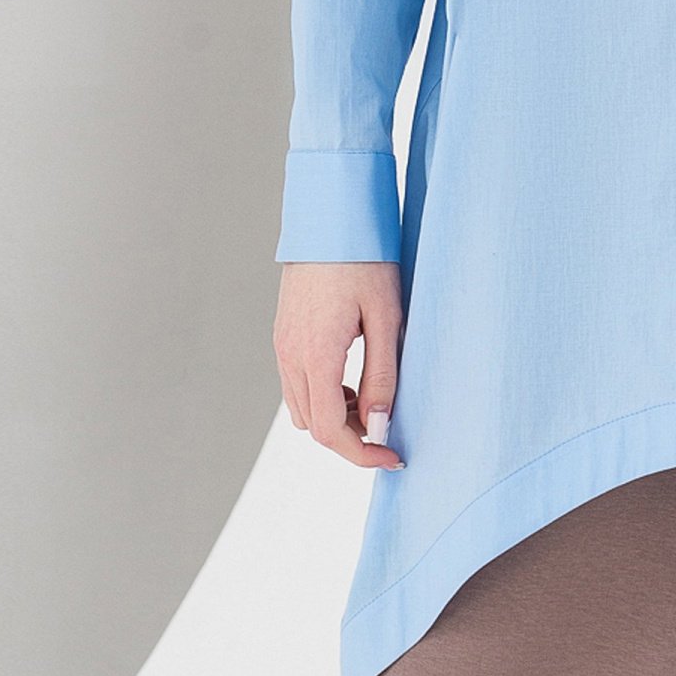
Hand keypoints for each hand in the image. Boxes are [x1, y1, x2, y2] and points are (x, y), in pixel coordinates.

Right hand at [273, 261, 405, 468]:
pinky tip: (352, 377)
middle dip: (350, 438)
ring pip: (302, 408)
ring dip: (335, 417)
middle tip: (389, 427)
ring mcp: (282, 345)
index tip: (393, 457)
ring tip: (373, 398)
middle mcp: (290, 355)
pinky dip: (323, 395)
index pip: (330, 431)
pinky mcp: (283, 335)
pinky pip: (297, 384)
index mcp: (316, 355)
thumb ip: (382, 376)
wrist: (331, 218)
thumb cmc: (365, 261)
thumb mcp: (386, 319)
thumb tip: (378, 427)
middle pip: (314, 426)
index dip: (362, 454)